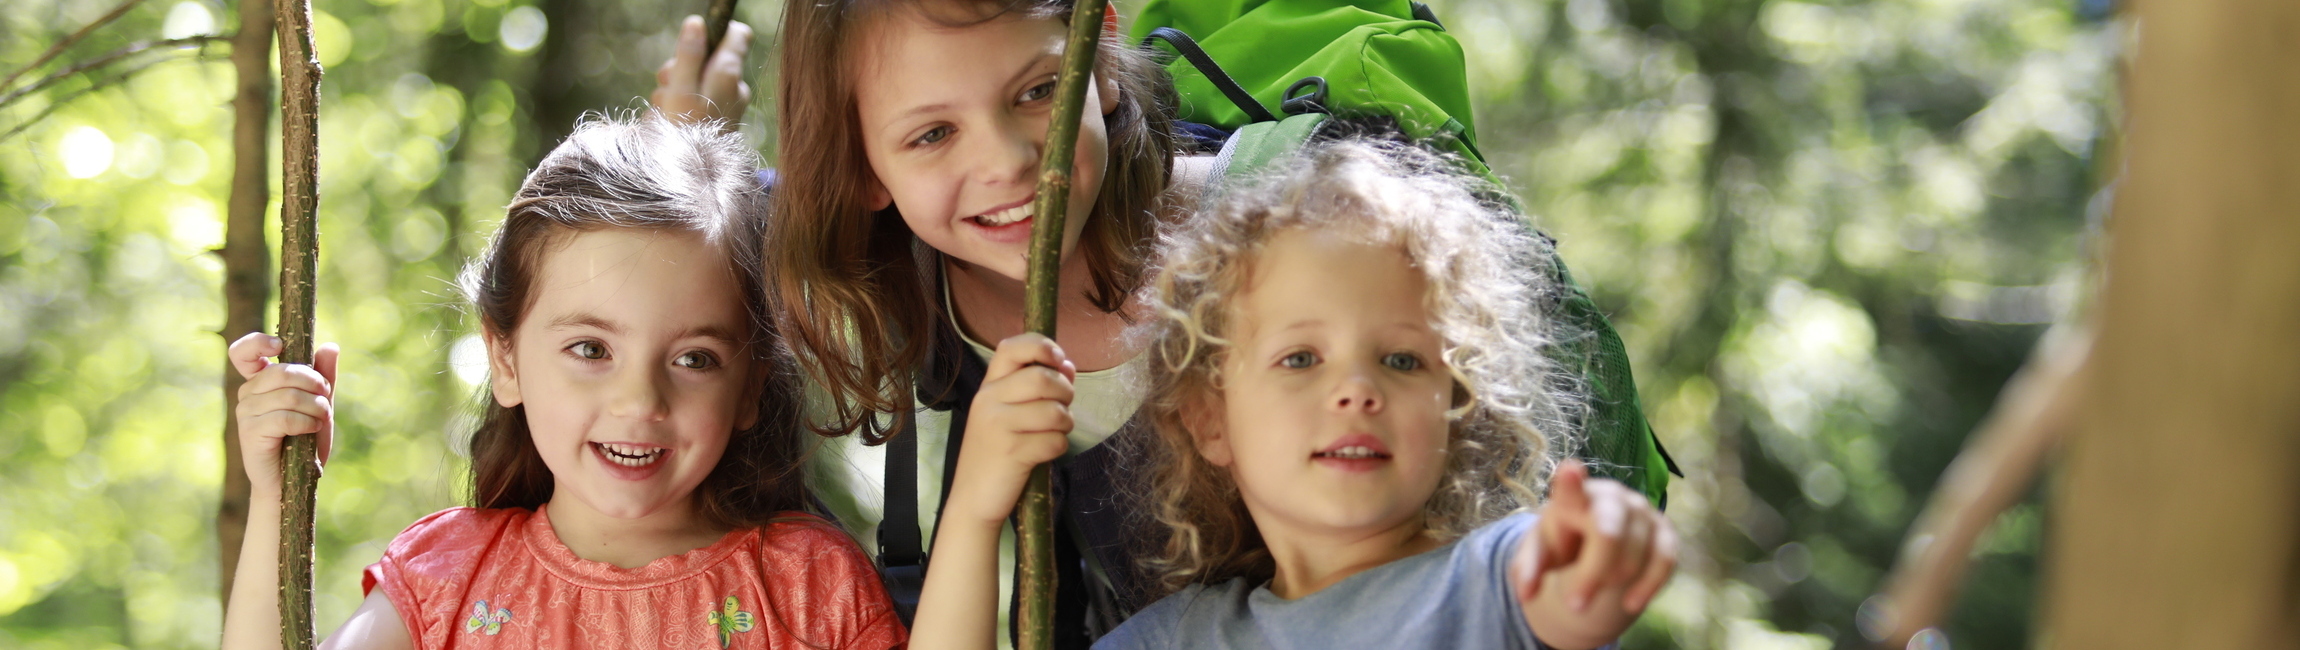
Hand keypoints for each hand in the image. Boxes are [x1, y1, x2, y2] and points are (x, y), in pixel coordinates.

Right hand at [230, 332, 338, 496]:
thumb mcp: (319, 404)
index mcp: (260, 381)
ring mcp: (245, 412)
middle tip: (325, 399)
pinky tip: (311, 431)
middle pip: (283, 372)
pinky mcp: (250, 432)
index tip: (279, 345)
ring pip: (289, 396)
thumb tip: (331, 345)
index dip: (257, 342)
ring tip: (320, 419)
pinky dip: (308, 423)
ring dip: (317, 408)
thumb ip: (324, 376)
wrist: (294, 481)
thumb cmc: (305, 441)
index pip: (243, 352)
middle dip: (315, 383)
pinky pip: (286, 417)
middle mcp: (248, 393)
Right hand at [651, 15, 752, 127]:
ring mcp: (726, 104)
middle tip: (667, 85)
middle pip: (706, 56)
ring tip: (666, 110)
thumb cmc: (684, 131)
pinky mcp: (715, 119)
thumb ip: (689, 54)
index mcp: (729, 74)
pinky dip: (677, 107)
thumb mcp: (680, 88)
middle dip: (679, 66)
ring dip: (672, 89)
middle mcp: (734, 87)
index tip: (693, 38)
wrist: (690, 179)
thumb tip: (696, 22)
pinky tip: (669, 122)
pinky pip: (694, 100)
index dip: (715, 30)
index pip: (738, 34)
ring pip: (694, 79)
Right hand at [945, 334, 1076, 525]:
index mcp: (988, 387)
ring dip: (1065, 424)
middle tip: (1061, 408)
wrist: (972, 499)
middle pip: (1043, 377)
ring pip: (1054, 410)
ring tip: (1053, 433)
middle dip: (1065, 393)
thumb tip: (1068, 365)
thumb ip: (1036, 387)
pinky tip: (1043, 454)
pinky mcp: (1012, 452)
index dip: (1042, 346)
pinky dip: (1058, 447)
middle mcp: (988, 400)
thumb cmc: (996, 454)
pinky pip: (1055, 440)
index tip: (1058, 359)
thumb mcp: (1008, 414)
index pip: (1012, 347)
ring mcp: (997, 425)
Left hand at [1509, 461, 1677, 648]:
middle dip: (1593, 574)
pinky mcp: (1664, 530)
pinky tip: (1630, 603)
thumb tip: (1525, 595)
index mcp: (1573, 498)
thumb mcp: (1539, 555)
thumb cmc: (1562, 543)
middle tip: (1574, 605)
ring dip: (1612, 582)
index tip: (1569, 471)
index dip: (1571, 483)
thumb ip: (1528, 571)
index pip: (1570, 490)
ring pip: (1634, 557)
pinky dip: (1648, 586)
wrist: (1592, 543)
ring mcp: (1642, 511)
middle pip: (1608, 535)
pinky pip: (1665, 560)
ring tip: (1595, 585)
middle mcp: (1611, 497)